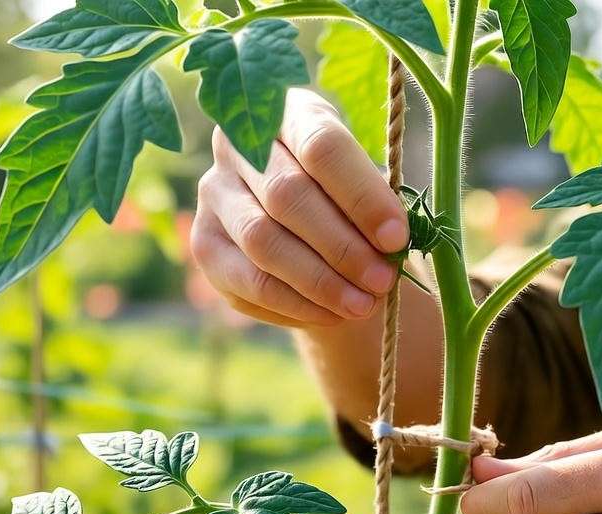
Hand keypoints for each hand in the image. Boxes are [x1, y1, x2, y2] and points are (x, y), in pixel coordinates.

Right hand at [191, 89, 408, 327]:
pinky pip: (249, 281)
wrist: (307, 225)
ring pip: (263, 241)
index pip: (321, 145)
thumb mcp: (365, 184)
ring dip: (320, 281)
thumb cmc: (347, 195)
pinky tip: (333, 314)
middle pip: (288, 194)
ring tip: (364, 305)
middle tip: (383, 280)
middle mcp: (236, 143)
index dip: (361, 195)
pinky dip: (296, 303)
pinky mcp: (204, 242)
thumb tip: (390, 245)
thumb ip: (375, 205)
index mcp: (287, 110)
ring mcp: (213, 191)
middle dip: (343, 245)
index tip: (397, 237)